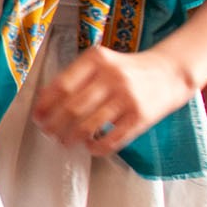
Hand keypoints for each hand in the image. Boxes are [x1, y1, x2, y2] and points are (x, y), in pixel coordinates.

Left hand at [30, 45, 196, 154]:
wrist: (170, 73)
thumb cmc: (127, 70)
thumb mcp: (102, 62)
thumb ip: (76, 77)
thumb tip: (44, 103)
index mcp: (97, 59)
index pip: (62, 85)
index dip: (45, 104)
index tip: (37, 116)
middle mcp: (112, 77)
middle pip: (72, 107)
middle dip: (54, 124)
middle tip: (48, 132)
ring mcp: (127, 98)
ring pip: (89, 125)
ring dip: (71, 137)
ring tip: (64, 141)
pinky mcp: (141, 117)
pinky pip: (112, 139)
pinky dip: (96, 147)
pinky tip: (89, 147)